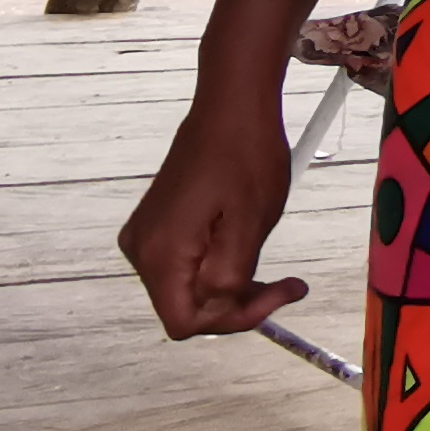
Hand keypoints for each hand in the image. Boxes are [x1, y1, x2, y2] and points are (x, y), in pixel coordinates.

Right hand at [117, 96, 308, 337]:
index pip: (183, 323)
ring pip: (189, 287)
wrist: (231, 107)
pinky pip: (186, 264)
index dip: (230, 321)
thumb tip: (218, 308)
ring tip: (277, 272)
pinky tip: (248, 249)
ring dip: (233, 286)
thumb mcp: (250, 223)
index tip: (274, 295)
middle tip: (288, 285)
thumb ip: (230, 275)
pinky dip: (219, 267)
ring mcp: (146, 237)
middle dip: (238, 303)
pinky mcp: (158, 225)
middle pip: (186, 306)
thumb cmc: (245, 157)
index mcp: (160, 253)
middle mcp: (141, 250)